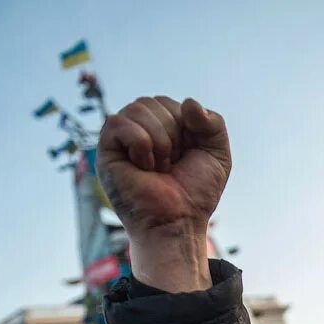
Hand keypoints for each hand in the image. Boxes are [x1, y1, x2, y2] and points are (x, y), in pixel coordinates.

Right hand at [97, 96, 231, 291]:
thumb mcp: (217, 154)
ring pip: (138, 108)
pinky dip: (141, 144)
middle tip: (172, 164)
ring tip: (159, 168)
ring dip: (159, 141)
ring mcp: (122, 139)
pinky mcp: (106, 149)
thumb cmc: (196, 193)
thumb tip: (189, 103)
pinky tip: (143, 166)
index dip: (188, 127)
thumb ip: (213, 123)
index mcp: (165, 128)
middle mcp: (141, 129)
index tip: (188, 155)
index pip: (174, 104)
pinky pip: (118, 122)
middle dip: (174, 133)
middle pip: (155, 101)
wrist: (179, 221)